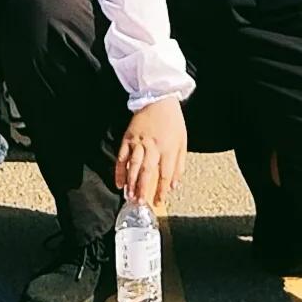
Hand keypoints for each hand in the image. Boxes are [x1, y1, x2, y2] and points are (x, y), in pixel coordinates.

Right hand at [115, 97, 186, 213]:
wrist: (159, 99)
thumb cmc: (173, 121)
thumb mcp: (183, 142)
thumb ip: (180, 165)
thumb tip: (174, 185)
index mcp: (169, 149)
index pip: (165, 175)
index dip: (162, 190)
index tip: (159, 201)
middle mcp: (153, 147)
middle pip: (147, 172)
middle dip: (143, 189)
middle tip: (140, 203)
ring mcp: (139, 142)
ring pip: (133, 165)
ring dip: (130, 182)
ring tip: (129, 196)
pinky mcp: (128, 138)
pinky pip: (122, 156)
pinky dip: (119, 170)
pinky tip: (119, 182)